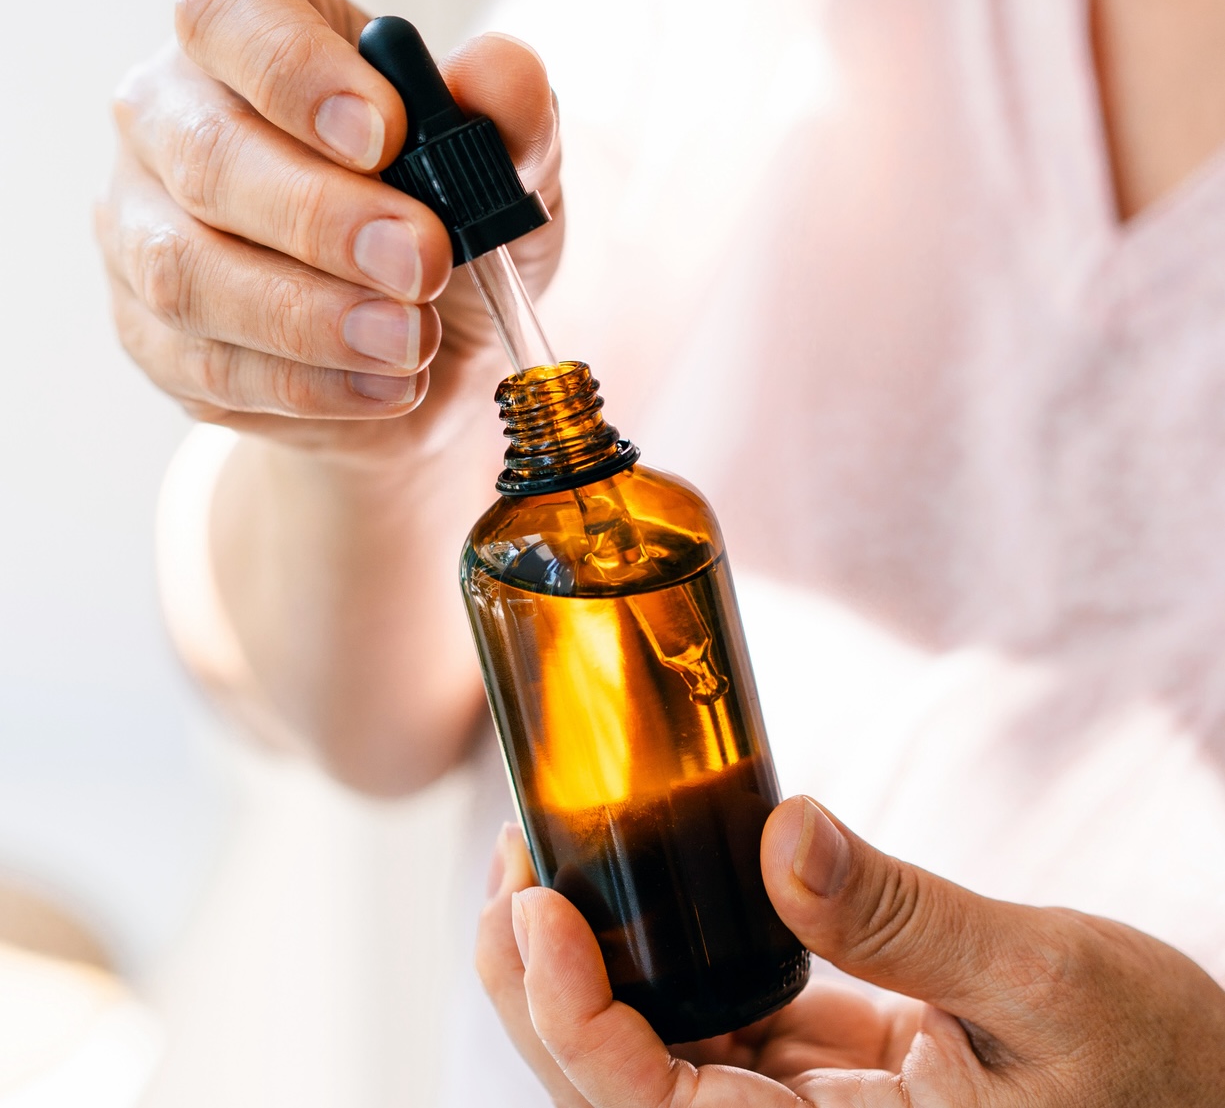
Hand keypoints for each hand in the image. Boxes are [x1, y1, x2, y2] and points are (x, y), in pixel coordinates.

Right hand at [96, 0, 561, 458]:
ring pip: (187, 273)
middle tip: (422, 263)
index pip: (230, 15)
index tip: (385, 133)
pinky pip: (209, 368)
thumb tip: (496, 73)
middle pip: (206, 156)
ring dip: (310, 317)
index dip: (297, 73)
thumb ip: (510, 117)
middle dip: (321, 218)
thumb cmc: (453, 225)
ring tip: (412, 341)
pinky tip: (389, 386)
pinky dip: (311, 386)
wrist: (432, 346)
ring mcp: (144, 232)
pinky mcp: (155, 339)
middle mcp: (172, 122)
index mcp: (250, 38)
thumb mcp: (507, 168)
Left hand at [477, 801, 1224, 1105]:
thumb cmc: (1166, 1072)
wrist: (1206, 1096)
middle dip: (544, 980)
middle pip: (621, 1084)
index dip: (570, 1016)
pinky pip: (722, 1022)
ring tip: (553, 853)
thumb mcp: (1052, 988)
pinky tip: (650, 880)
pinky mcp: (826, 1073)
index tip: (532, 904)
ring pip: (657, 1050)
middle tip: (514, 858)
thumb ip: (912, 923)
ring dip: (595, 958)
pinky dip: (672, 953)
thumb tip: (786, 833)